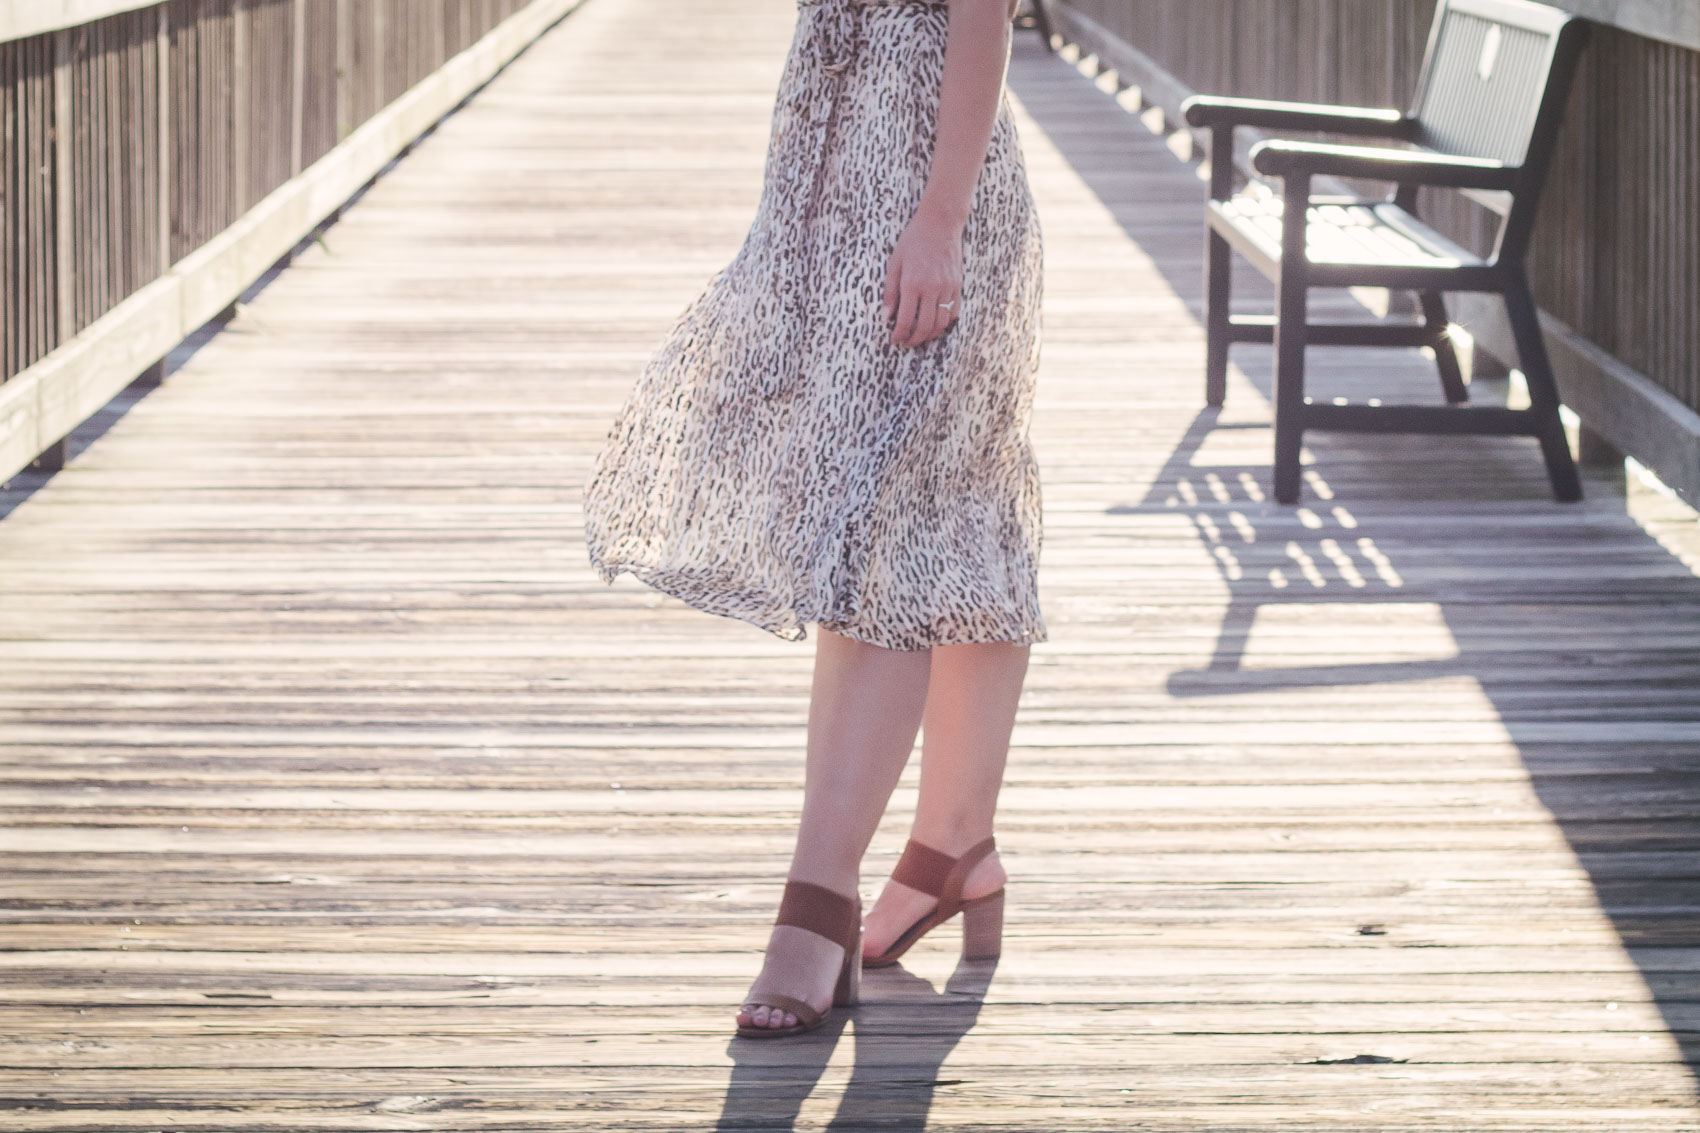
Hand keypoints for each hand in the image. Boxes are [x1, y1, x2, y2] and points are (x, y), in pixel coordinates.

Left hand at [882, 205, 963, 348]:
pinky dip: (944, 323)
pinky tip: (935, 324)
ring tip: (920, 337)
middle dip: (914, 340)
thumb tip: (885, 316)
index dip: (898, 334)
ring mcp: (947, 288)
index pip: (905, 319)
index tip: (894, 340)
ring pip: (941, 323)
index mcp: (912, 283)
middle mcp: (931, 288)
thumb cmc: (913, 240)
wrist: (940, 223)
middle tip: (906, 343)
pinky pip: (953, 312)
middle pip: (924, 326)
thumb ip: (890, 291)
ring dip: (930, 335)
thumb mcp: (894, 263)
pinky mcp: (957, 285)